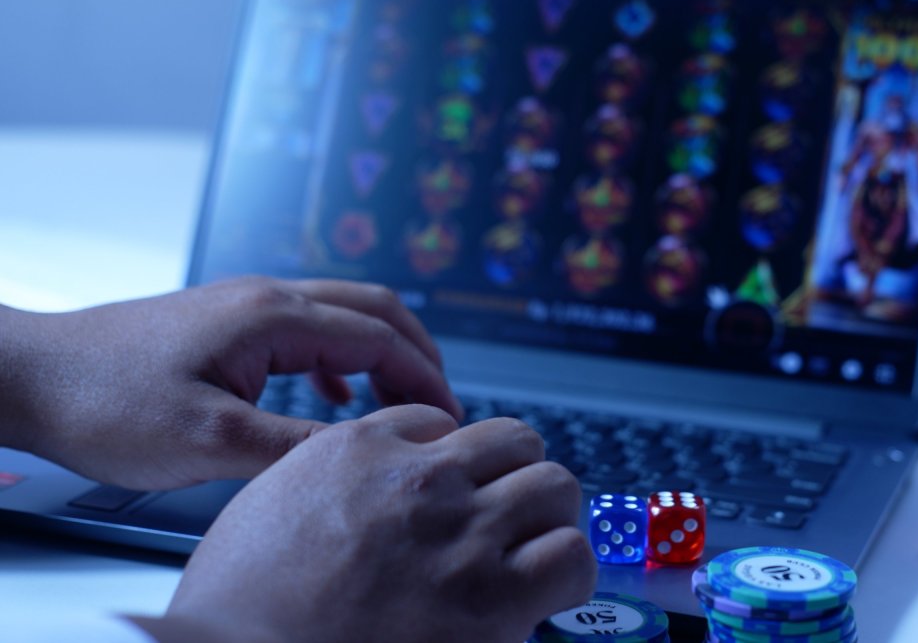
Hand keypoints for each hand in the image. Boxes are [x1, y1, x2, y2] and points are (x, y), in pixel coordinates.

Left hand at [0, 276, 460, 489]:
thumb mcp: (211, 440)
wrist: (31, 377)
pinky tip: (334, 399)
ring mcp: (246, 305)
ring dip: (383, 354)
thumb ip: (297, 445)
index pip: (380, 337)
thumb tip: (368, 449)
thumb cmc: (106, 401)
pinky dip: (341, 361)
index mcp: (275, 316)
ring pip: (343, 316)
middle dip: (418, 355)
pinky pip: (308, 331)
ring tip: (403, 403)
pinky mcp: (227, 324)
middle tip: (442, 406)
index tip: (451, 418)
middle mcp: (268, 297)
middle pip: (375, 310)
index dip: (425, 378)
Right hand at [138, 407, 594, 642]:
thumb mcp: (268, 504)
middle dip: (516, 476)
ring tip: (532, 549)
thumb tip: (374, 483)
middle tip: (506, 515)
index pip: (444, 423)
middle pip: (516, 442)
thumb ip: (332, 477)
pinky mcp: (493, 598)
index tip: (457, 490)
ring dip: (549, 516)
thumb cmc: (236, 606)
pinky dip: (566, 570)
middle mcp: (420, 480)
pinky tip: (545, 591)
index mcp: (360, 450)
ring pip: (555, 486)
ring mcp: (462, 533)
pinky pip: (570, 556)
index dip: (456, 461)